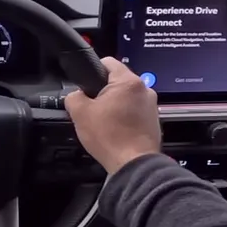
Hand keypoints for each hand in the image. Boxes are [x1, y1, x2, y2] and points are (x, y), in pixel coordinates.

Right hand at [65, 57, 161, 174]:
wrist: (133, 164)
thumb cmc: (110, 138)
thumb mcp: (80, 113)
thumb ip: (73, 97)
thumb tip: (75, 95)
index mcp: (128, 81)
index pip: (107, 62)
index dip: (92, 71)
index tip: (86, 85)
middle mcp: (144, 89)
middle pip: (117, 81)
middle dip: (103, 92)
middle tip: (92, 109)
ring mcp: (152, 105)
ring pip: (126, 97)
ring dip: (115, 105)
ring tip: (105, 122)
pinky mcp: (154, 120)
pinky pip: (135, 111)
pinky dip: (125, 117)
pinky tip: (116, 130)